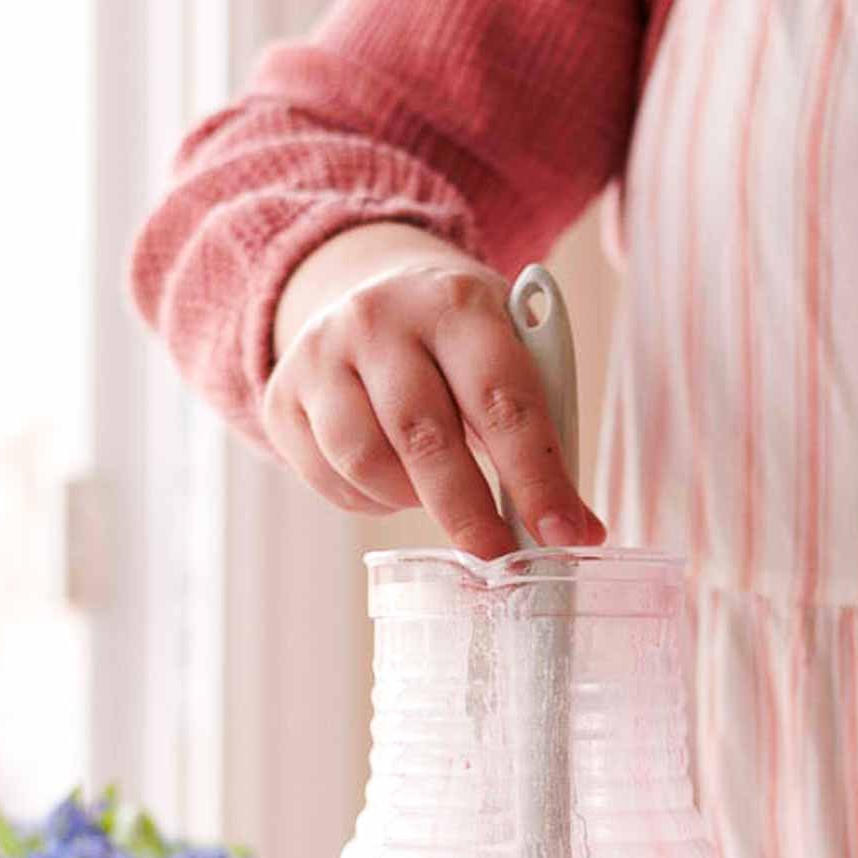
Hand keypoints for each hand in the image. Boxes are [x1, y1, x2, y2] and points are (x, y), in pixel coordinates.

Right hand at [262, 246, 603, 559]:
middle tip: (501, 561)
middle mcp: (379, 320)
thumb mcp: (509, 355)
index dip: (537, 476)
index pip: (503, 399)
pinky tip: (392, 478)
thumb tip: (574, 529)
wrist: (369, 297)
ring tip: (437, 491)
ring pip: (367, 463)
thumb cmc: (460, 345)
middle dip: (471, 513)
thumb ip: (542, 433)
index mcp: (456, 302)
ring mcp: (321, 356)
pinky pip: (330, 479)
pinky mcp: (283, 397)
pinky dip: (371, 500)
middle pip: (426, 437)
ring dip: (412, 500)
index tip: (564, 534)